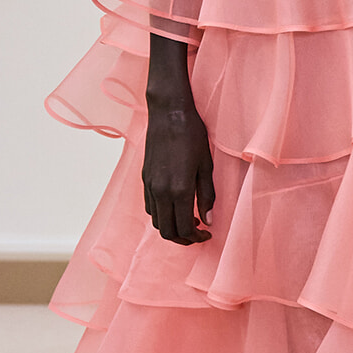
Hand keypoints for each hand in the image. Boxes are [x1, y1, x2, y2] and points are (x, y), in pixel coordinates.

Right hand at [142, 92, 214, 243]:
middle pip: (167, 231)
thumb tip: (208, 220)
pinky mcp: (144, 178)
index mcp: (179, 190)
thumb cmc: (192, 136)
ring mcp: (150, 186)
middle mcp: (160, 191)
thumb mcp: (206, 166)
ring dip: (171, 228)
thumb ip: (207, 195)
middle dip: (183, 239)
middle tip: (198, 234)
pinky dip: (162, 215)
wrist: (168, 113)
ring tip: (189, 220)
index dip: (196, 238)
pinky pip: (150, 207)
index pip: (184, 228)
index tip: (208, 235)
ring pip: (156, 221)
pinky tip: (175, 206)